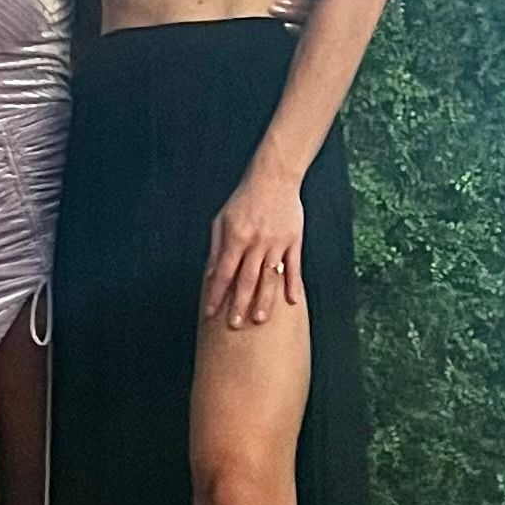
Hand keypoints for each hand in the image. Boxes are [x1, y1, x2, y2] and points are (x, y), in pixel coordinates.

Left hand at [203, 169, 303, 330]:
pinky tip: (292, 301)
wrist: (273, 178)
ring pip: (270, 277)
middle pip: (246, 279)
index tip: (210, 312)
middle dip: (239, 304)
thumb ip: (217, 248)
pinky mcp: (294, 240)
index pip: (223, 273)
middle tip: (235, 326)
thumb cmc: (244, 200)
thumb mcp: (222, 221)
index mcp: (236, 238)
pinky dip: (293, 284)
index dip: (216, 294)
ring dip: (264, 300)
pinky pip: (294, 266)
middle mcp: (256, 243)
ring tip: (259, 319)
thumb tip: (210, 275)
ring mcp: (277, 242)